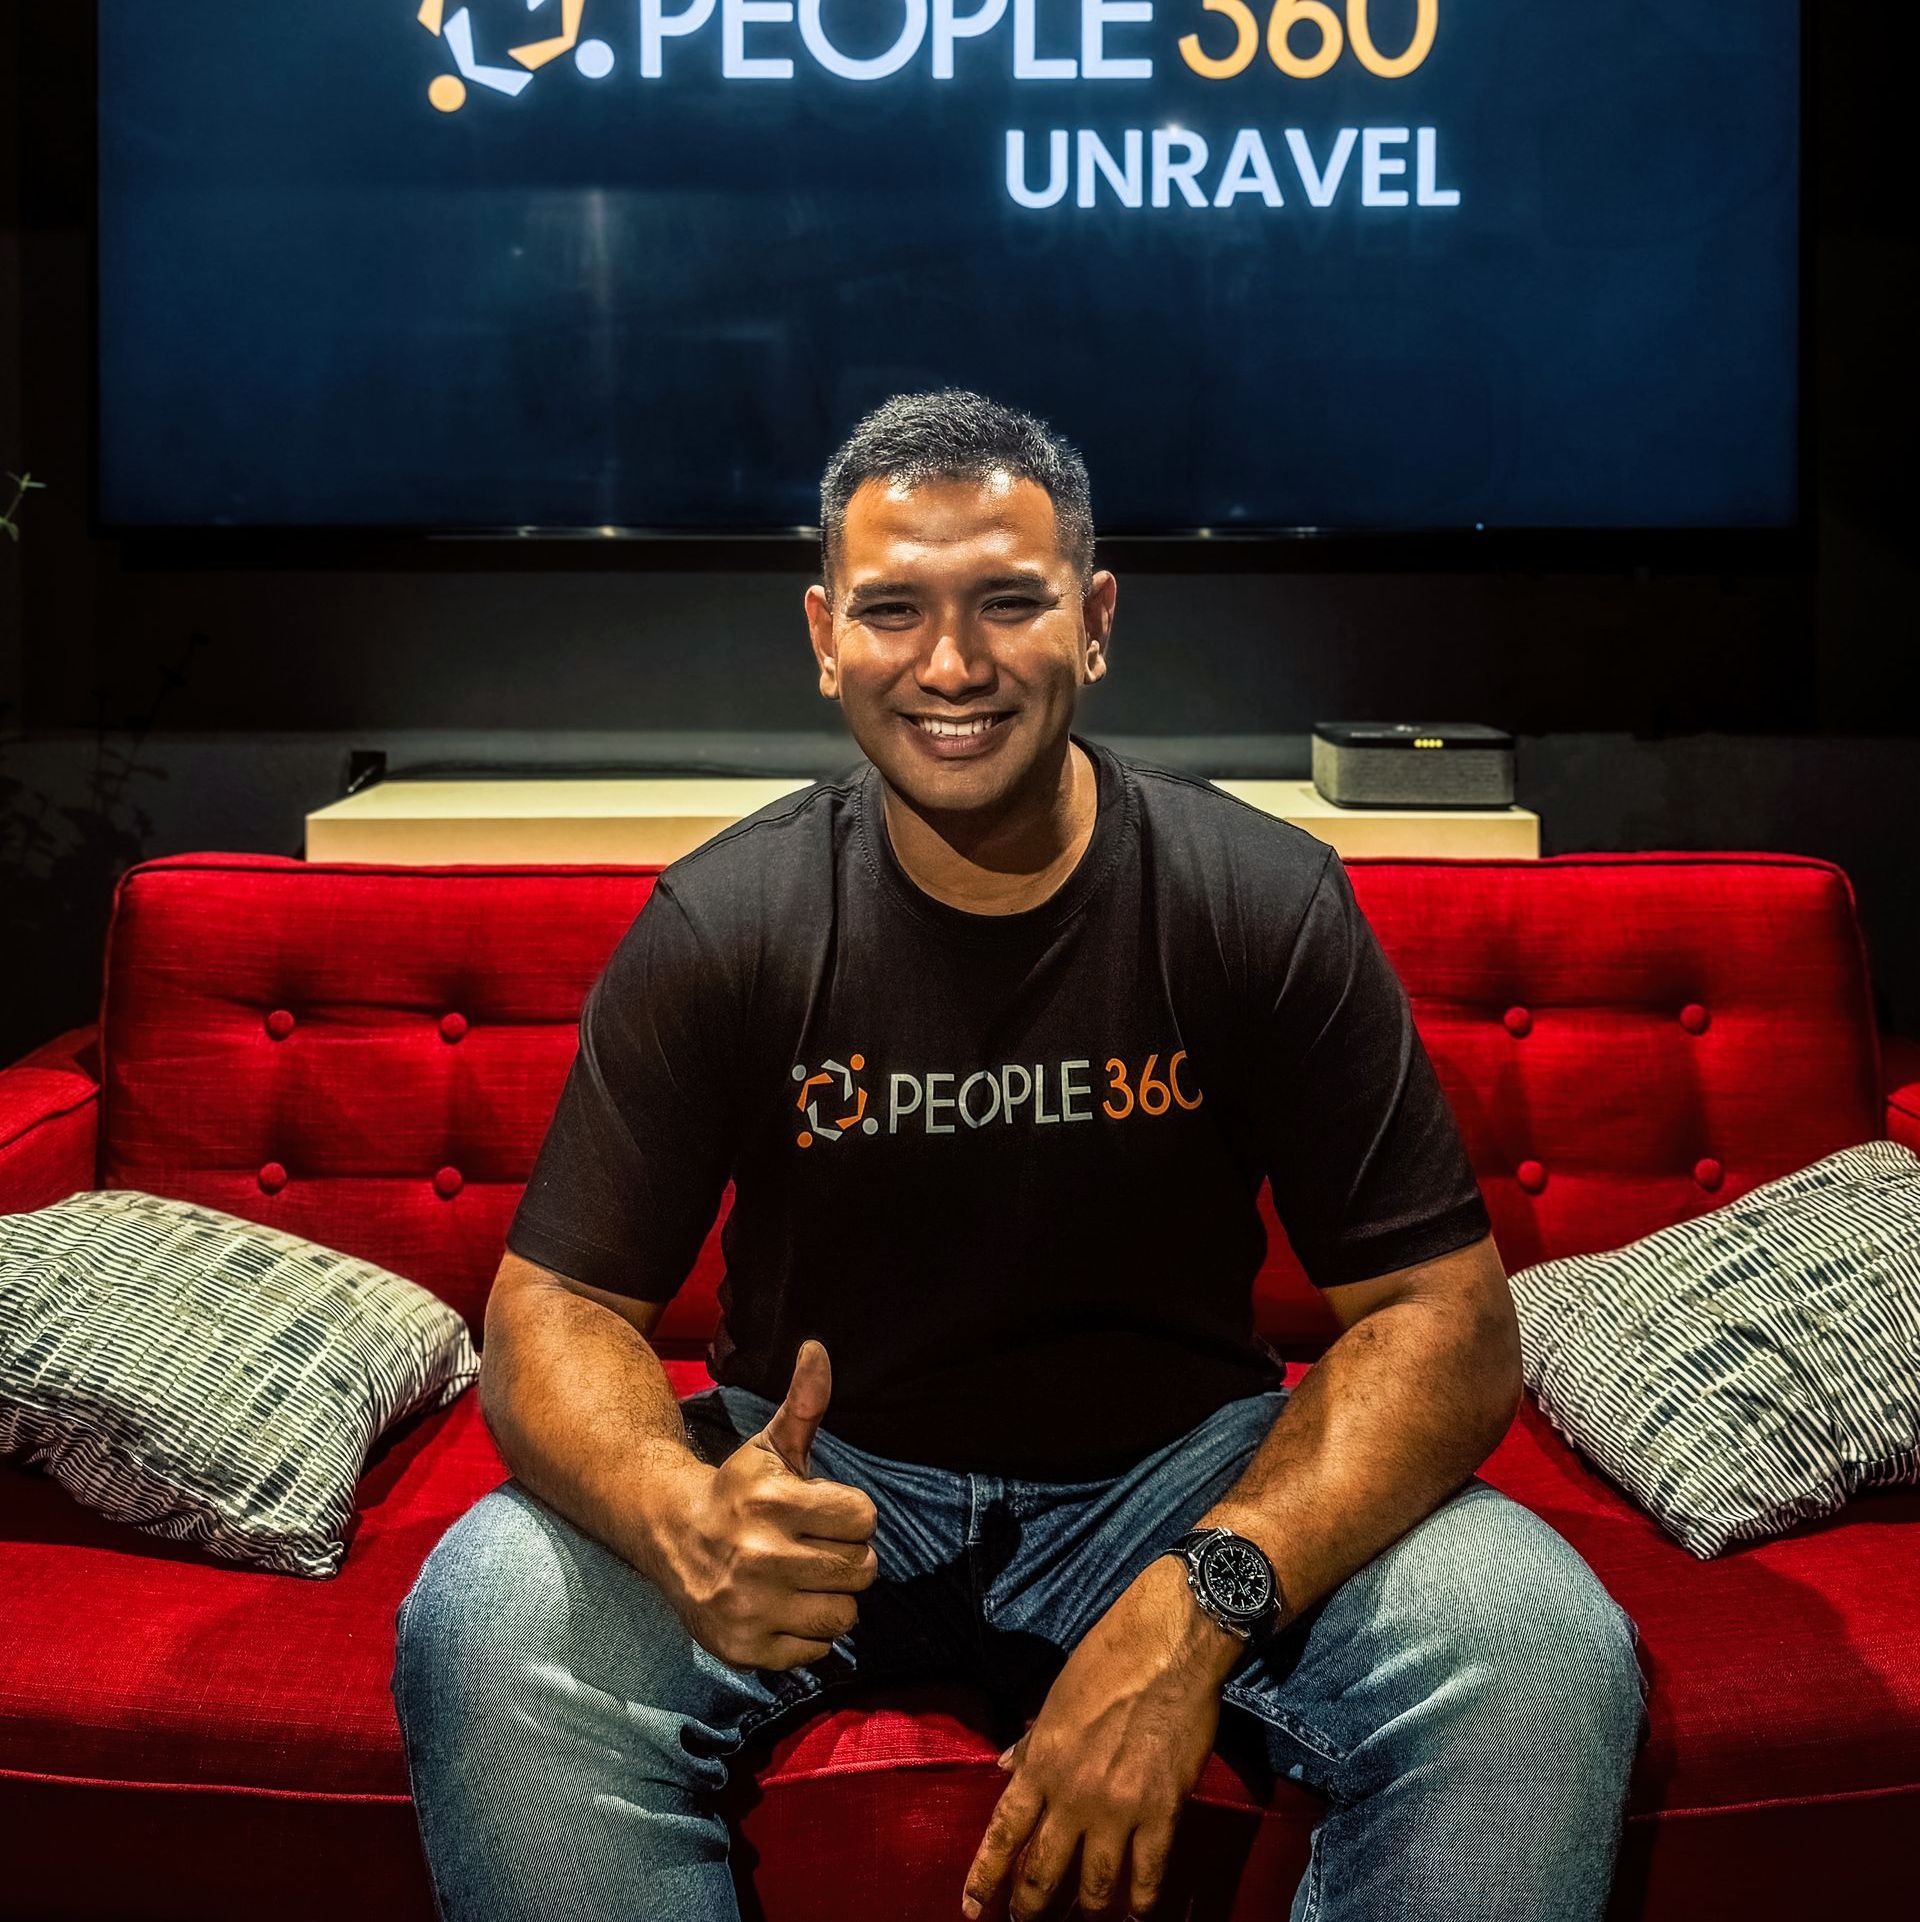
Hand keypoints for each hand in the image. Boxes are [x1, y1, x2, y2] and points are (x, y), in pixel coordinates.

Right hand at [654, 1339, 878, 1670]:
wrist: (673, 1538)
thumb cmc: (738, 1490)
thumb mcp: (771, 1445)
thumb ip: (805, 1402)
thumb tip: (818, 1348)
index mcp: (775, 1501)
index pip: (864, 1518)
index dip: (851, 1515)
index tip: (825, 1513)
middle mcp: (763, 1556)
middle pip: (862, 1569)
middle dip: (846, 1557)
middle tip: (815, 1548)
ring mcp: (753, 1606)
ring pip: (845, 1614)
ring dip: (832, 1598)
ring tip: (803, 1579)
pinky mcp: (746, 1648)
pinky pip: (817, 1649)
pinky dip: (808, 1633)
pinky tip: (783, 1607)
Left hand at [962, 1554, 1239, 1919]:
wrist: (1166, 1650)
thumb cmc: (1106, 1661)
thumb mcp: (1055, 1698)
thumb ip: (1031, 1740)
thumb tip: (1006, 1766)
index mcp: (1041, 1761)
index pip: (1004, 1831)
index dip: (985, 1875)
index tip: (971, 1907)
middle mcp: (1073, 1793)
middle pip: (1043, 1868)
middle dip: (1029, 1905)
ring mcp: (1118, 1807)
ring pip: (1094, 1882)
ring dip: (1084, 1907)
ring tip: (1081, 1918)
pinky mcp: (1162, 1811)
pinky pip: (1148, 1872)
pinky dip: (1140, 1900)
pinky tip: (1135, 1913)